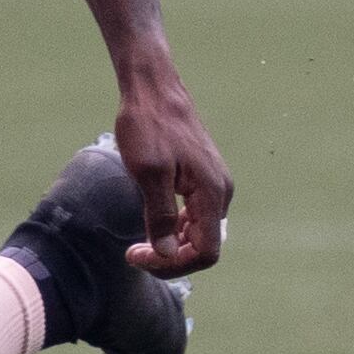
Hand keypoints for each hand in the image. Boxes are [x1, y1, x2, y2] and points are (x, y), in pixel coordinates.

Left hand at [114, 61, 231, 276]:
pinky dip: (175, 227)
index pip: (205, 252)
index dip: (172, 264)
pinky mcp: (202, 178)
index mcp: (212, 193)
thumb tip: (166, 254)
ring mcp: (213, 184)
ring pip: (199, 232)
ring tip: (139, 241)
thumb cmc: (148, 126)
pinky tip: (152, 222)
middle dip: (169, 257)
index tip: (137, 255)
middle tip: (133, 252)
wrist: (153, 89)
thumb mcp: (148, 174)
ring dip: (171, 244)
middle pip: (203, 246)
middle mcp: (221, 192)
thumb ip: (161, 216)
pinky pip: (195, 215)